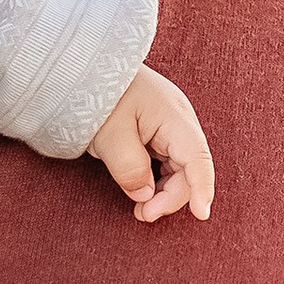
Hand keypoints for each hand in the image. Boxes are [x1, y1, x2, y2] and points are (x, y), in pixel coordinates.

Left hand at [87, 65, 214, 223]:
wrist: (82, 68)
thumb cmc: (97, 94)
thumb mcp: (109, 135)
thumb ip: (129, 168)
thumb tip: (145, 195)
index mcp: (173, 116)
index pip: (197, 158)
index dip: (202, 188)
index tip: (201, 214)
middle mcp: (178, 120)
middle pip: (189, 167)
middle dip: (171, 196)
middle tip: (143, 214)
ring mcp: (168, 124)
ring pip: (179, 167)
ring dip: (164, 191)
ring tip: (141, 208)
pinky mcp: (156, 130)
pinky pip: (167, 161)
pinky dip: (157, 180)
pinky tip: (142, 191)